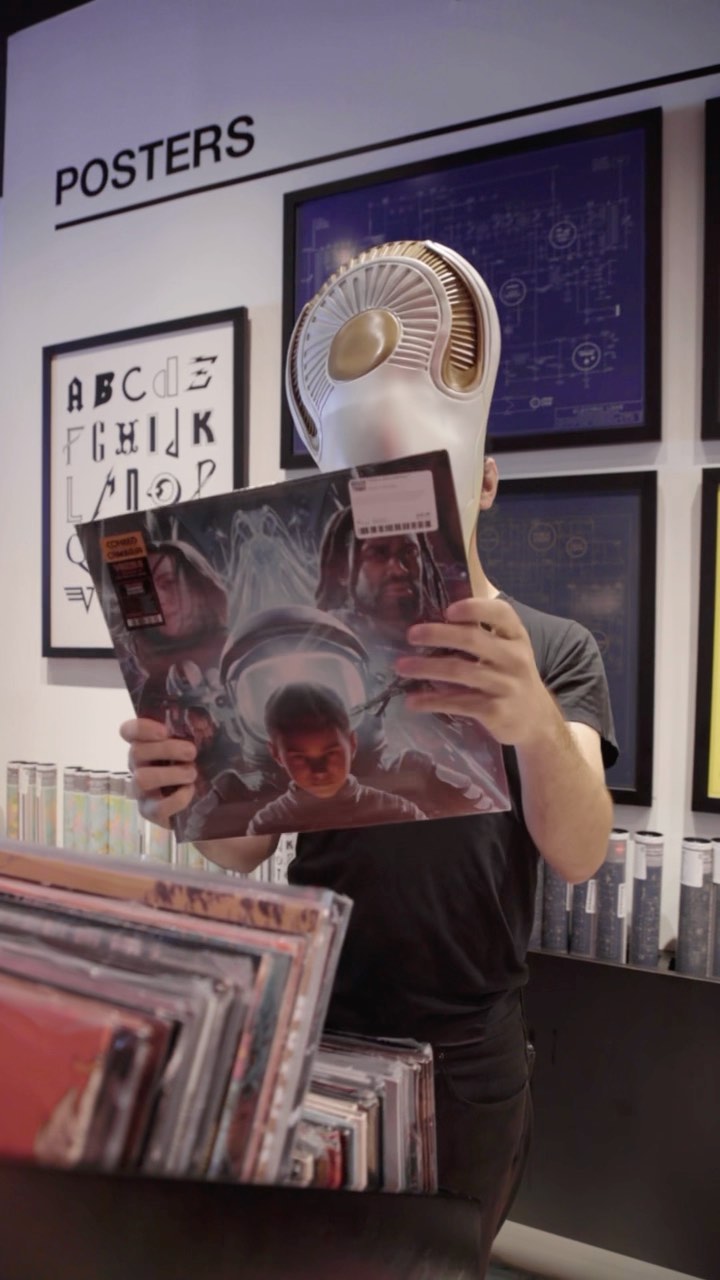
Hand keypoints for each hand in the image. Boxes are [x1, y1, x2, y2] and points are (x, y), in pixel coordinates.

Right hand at [120, 718, 197, 828]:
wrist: (205, 805)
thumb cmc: (198, 767)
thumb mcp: (197, 747)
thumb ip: (196, 733)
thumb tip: (204, 720)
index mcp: (146, 745)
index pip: (128, 731)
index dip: (141, 728)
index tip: (164, 730)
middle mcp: (138, 766)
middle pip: (137, 752)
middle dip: (167, 749)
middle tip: (191, 752)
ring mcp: (141, 791)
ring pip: (142, 778)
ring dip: (172, 774)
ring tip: (192, 774)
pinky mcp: (150, 811)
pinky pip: (158, 806)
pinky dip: (178, 798)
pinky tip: (191, 791)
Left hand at [394, 596, 554, 747]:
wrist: (535, 720)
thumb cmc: (511, 677)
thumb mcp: (507, 651)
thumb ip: (481, 636)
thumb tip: (431, 624)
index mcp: (516, 636)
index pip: (501, 613)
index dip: (474, 608)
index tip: (448, 610)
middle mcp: (515, 657)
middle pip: (473, 639)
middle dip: (438, 635)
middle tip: (411, 635)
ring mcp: (506, 685)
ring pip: (459, 671)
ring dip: (426, 668)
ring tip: (401, 666)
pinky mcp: (495, 711)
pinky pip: (458, 702)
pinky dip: (432, 701)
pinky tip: (412, 701)